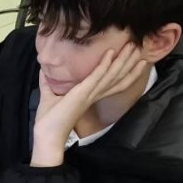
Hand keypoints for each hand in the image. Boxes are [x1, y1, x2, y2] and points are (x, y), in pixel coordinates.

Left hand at [32, 43, 146, 165]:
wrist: (47, 135)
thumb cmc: (49, 120)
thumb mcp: (49, 96)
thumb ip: (48, 83)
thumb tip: (44, 70)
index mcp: (89, 96)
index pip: (112, 82)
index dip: (125, 72)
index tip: (135, 60)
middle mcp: (94, 95)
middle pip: (118, 77)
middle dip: (129, 62)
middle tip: (139, 47)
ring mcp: (90, 94)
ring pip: (112, 75)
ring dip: (123, 60)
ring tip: (133, 47)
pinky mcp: (82, 93)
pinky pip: (96, 76)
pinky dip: (104, 64)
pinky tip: (110, 52)